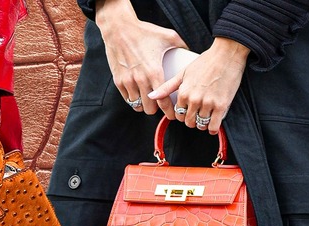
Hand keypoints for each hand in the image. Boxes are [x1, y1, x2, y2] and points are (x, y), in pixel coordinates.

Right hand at [96, 0, 185, 114]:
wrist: (119, 28)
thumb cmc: (143, 32)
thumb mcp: (168, 36)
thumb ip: (181, 46)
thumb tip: (190, 53)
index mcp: (154, 72)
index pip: (163, 101)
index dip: (169, 111)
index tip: (173, 114)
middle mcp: (140, 80)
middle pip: (150, 109)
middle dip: (156, 109)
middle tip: (160, 105)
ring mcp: (128, 81)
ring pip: (138, 106)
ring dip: (144, 105)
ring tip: (149, 100)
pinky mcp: (118, 80)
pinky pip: (127, 99)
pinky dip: (133, 99)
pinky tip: (138, 95)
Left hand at [149, 37, 248, 134]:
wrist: (227, 54)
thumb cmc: (206, 61)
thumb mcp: (183, 73)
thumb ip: (167, 87)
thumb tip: (151, 96)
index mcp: (184, 92)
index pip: (178, 114)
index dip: (183, 114)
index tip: (188, 111)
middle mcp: (194, 100)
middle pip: (189, 122)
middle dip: (192, 120)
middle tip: (197, 114)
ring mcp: (208, 103)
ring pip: (201, 125)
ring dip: (203, 124)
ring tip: (206, 116)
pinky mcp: (222, 106)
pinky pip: (214, 126)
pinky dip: (213, 128)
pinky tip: (213, 123)